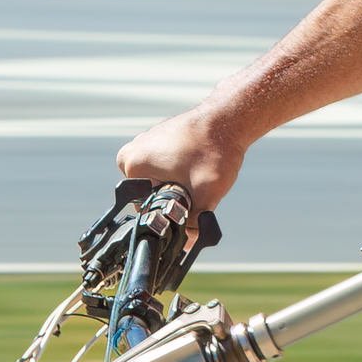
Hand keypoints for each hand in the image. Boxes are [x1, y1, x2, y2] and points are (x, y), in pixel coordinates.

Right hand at [114, 107, 247, 215]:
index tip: (188, 207)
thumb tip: (186, 243)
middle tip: (197, 190)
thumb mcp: (205, 195)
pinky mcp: (161, 138)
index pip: (144, 205)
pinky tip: (199, 167)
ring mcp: (146, 142)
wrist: (229, 118)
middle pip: (151, 193)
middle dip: (174, 198)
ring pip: (160, 179)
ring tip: (199, 176)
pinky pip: (167, 165)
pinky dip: (182, 171)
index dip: (167, 212)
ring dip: (180, 185)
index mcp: (132, 164)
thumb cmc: (214, 151)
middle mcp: (133, 151)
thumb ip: (193, 223)